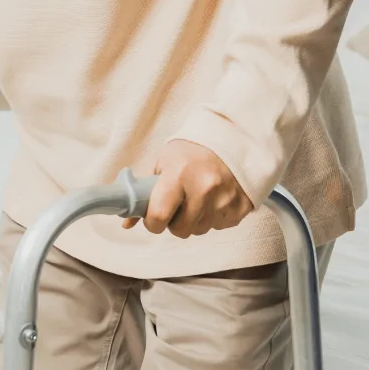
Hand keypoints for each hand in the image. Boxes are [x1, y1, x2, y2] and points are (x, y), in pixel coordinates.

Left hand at [122, 140, 253, 237]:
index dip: (152, 222)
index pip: (159, 215)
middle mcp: (204, 189)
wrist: (231, 139)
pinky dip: (214, 217)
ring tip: (197, 197)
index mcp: (179, 174)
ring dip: (195, 220)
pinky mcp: (241, 207)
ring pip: (200, 230)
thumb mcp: (163, 163)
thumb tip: (127, 223)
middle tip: (177, 206)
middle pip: (181, 230)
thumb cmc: (191, 152)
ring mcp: (225, 200)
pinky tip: (215, 198)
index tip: (153, 218)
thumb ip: (143, 192)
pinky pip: (220, 226)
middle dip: (174, 223)